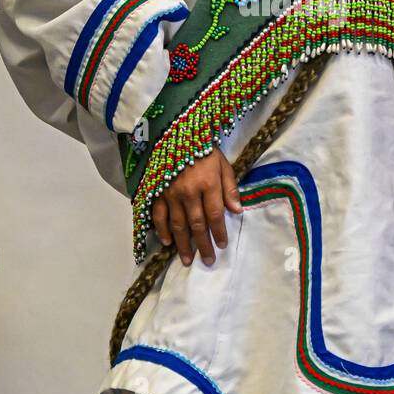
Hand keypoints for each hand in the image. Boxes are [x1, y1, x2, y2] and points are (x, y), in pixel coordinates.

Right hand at [152, 144, 242, 267]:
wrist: (175, 132)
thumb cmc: (203, 148)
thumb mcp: (222, 163)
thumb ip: (229, 187)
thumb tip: (237, 211)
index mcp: (208, 183)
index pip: (215, 215)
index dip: (219, 232)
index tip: (222, 245)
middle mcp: (189, 192)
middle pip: (197, 225)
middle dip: (203, 245)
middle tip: (208, 261)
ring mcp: (170, 193)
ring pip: (177, 224)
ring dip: (183, 244)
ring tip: (187, 260)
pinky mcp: (156, 192)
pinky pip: (158, 215)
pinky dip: (162, 230)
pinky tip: (167, 241)